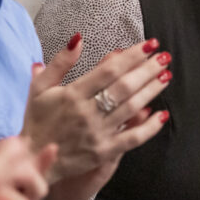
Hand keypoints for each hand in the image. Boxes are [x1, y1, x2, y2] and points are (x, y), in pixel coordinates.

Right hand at [21, 36, 170, 186]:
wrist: (34, 161)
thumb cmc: (38, 121)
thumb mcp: (39, 87)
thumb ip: (59, 63)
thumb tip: (78, 39)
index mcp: (73, 94)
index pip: (108, 70)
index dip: (131, 56)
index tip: (148, 45)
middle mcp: (87, 113)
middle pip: (125, 86)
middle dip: (147, 70)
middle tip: (164, 57)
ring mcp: (98, 133)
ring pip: (131, 108)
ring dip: (151, 91)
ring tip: (166, 76)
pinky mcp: (104, 152)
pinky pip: (132, 138)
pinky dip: (150, 127)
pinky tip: (163, 114)